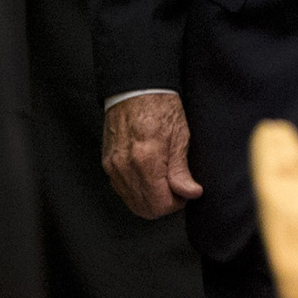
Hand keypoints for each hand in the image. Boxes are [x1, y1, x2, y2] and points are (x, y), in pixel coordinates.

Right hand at [102, 93, 203, 218]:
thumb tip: (191, 193)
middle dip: (164, 205)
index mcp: (146, 160)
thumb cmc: (161, 107)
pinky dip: (137, 191)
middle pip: (144, 208)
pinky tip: (151, 178)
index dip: (176, 203)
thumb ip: (181, 170)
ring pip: (131, 202)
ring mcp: (113, 167)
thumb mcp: (180, 136)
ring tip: (166, 183)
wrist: (136, 90)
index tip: (187, 193)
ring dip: (150, 200)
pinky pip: (122, 190)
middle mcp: (125, 167)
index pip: (159, 203)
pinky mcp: (107, 164)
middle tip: (179, 190)